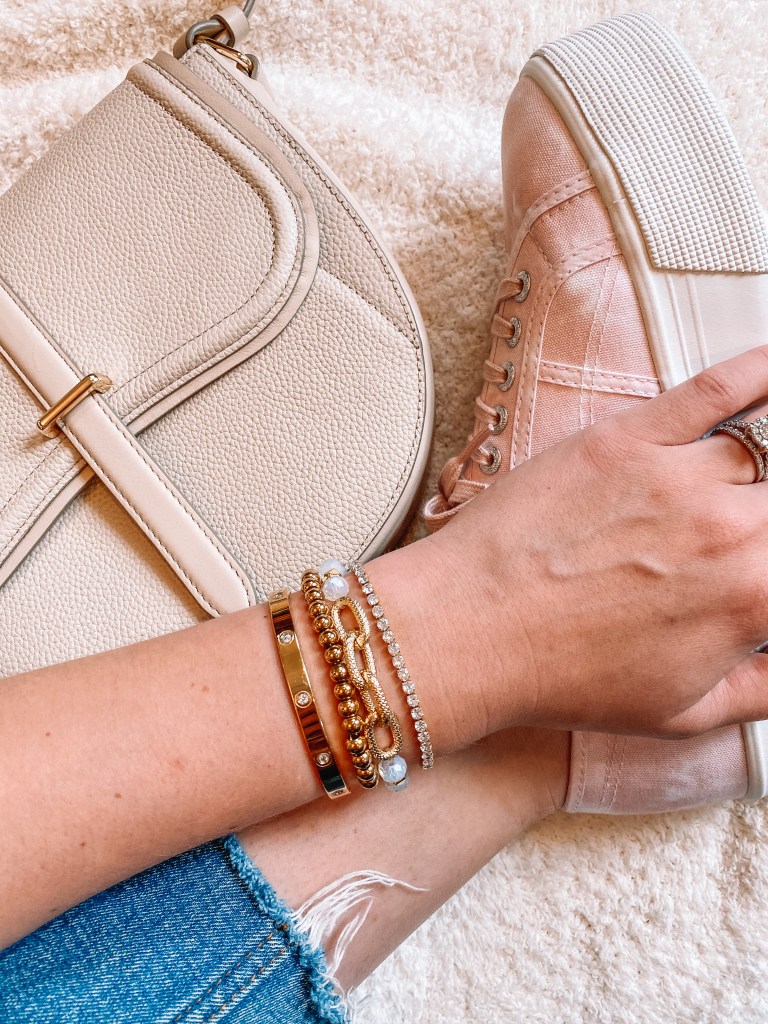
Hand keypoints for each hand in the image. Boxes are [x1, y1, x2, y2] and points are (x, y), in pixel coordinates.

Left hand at [426, 346, 767, 738]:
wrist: (468, 632)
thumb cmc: (564, 678)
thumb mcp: (686, 713)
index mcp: (753, 599)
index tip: (764, 570)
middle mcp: (728, 530)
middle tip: (746, 534)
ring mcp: (678, 475)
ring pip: (763, 450)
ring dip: (762, 469)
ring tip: (736, 498)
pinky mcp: (626, 438)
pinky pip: (714, 389)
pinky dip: (760, 370)